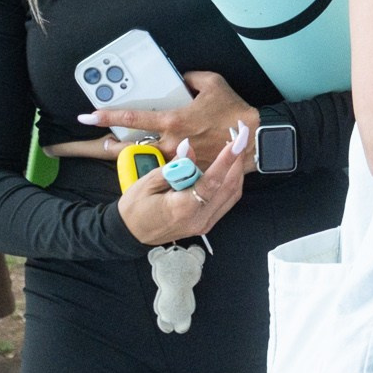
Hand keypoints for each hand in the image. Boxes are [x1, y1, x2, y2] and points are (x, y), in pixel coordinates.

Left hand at [73, 71, 256, 163]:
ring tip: (112, 152)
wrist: (255, 139)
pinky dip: (153, 165)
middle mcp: (171, 143)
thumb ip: (191, 78)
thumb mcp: (213, 84)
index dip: (108, 116)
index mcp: (173, 121)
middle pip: (129, 149)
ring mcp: (179, 160)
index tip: (89, 115)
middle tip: (91, 143)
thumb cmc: (234, 111)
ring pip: (144, 161)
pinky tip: (145, 163)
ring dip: (127, 158)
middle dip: (105, 147)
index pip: (133, 119)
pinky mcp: (189, 170)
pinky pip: (165, 168)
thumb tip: (181, 78)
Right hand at [117, 132, 251, 245]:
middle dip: (238, 160)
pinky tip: (228, 168)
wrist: (130, 235)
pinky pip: (227, 201)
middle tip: (241, 137)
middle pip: (229, 187)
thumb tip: (189, 147)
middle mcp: (199, 218)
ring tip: (237, 149)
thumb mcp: (147, 183)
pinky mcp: (206, 224)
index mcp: (183, 208)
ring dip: (237, 170)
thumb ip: (174, 167)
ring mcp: (205, 223)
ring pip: (233, 195)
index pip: (213, 180)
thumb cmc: (135, 209)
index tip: (239, 139)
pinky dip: (230, 182)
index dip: (228, 158)